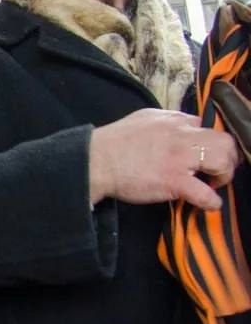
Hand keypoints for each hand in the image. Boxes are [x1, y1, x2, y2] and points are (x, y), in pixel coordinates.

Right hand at [88, 109, 239, 210]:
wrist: (97, 161)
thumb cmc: (114, 142)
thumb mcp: (143, 118)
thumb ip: (166, 121)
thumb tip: (181, 126)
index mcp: (175, 120)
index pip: (206, 127)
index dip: (208, 142)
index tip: (203, 154)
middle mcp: (183, 136)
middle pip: (225, 142)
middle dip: (227, 158)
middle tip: (217, 170)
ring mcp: (180, 159)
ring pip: (223, 162)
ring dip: (224, 176)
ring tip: (214, 184)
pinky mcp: (174, 181)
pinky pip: (205, 194)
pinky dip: (212, 202)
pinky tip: (209, 205)